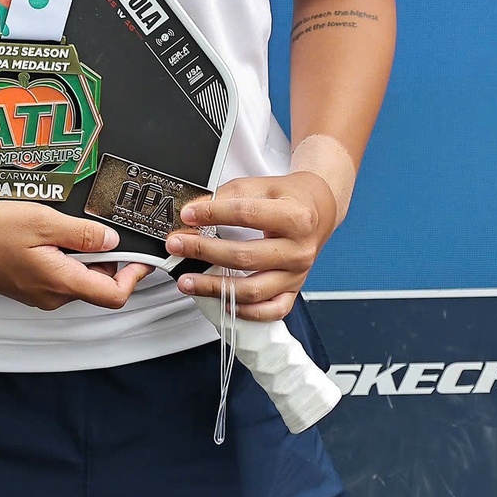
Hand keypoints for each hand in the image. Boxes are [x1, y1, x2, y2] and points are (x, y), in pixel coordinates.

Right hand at [0, 201, 152, 310]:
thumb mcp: (41, 221)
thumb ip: (82, 233)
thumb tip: (113, 240)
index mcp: (60, 282)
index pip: (114, 295)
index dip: (134, 276)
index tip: (141, 255)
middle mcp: (53, 296)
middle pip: (98, 285)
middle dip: (109, 259)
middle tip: (106, 227)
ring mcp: (39, 294)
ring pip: (78, 279)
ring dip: (85, 256)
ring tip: (72, 226)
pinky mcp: (28, 287)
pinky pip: (59, 276)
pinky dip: (66, 258)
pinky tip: (52, 234)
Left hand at [165, 172, 338, 320]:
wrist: (320, 210)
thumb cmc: (290, 198)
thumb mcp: (263, 185)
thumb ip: (229, 195)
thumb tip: (195, 210)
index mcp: (296, 216)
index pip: (247, 214)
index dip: (213, 214)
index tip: (188, 214)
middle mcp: (299, 249)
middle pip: (246, 256)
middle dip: (204, 251)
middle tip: (177, 245)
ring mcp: (297, 274)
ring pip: (253, 290)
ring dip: (214, 287)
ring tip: (186, 280)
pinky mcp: (293, 291)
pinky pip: (269, 311)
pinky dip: (244, 311)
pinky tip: (221, 302)